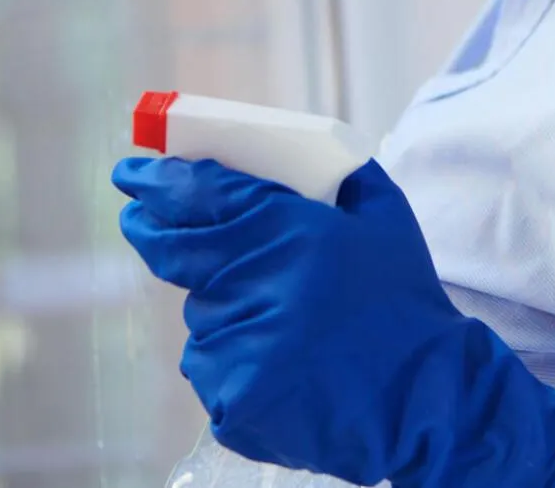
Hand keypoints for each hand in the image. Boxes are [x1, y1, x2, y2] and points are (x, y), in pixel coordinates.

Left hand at [113, 156, 554, 487]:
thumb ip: (336, 176)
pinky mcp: (232, 395)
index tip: (131, 172)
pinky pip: (209, 361)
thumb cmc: (405, 304)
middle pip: (176, 249)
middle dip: (151, 226)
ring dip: (220, 303)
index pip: (201, 193)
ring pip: (200, 311)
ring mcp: (239, 343)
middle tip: (138, 215)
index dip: (158, 179)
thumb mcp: (383, 218)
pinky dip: (231, 356)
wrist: (423, 399)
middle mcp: (254, 283)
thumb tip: (281, 154)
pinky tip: (278, 361)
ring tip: (278, 319)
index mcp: (289, 230)